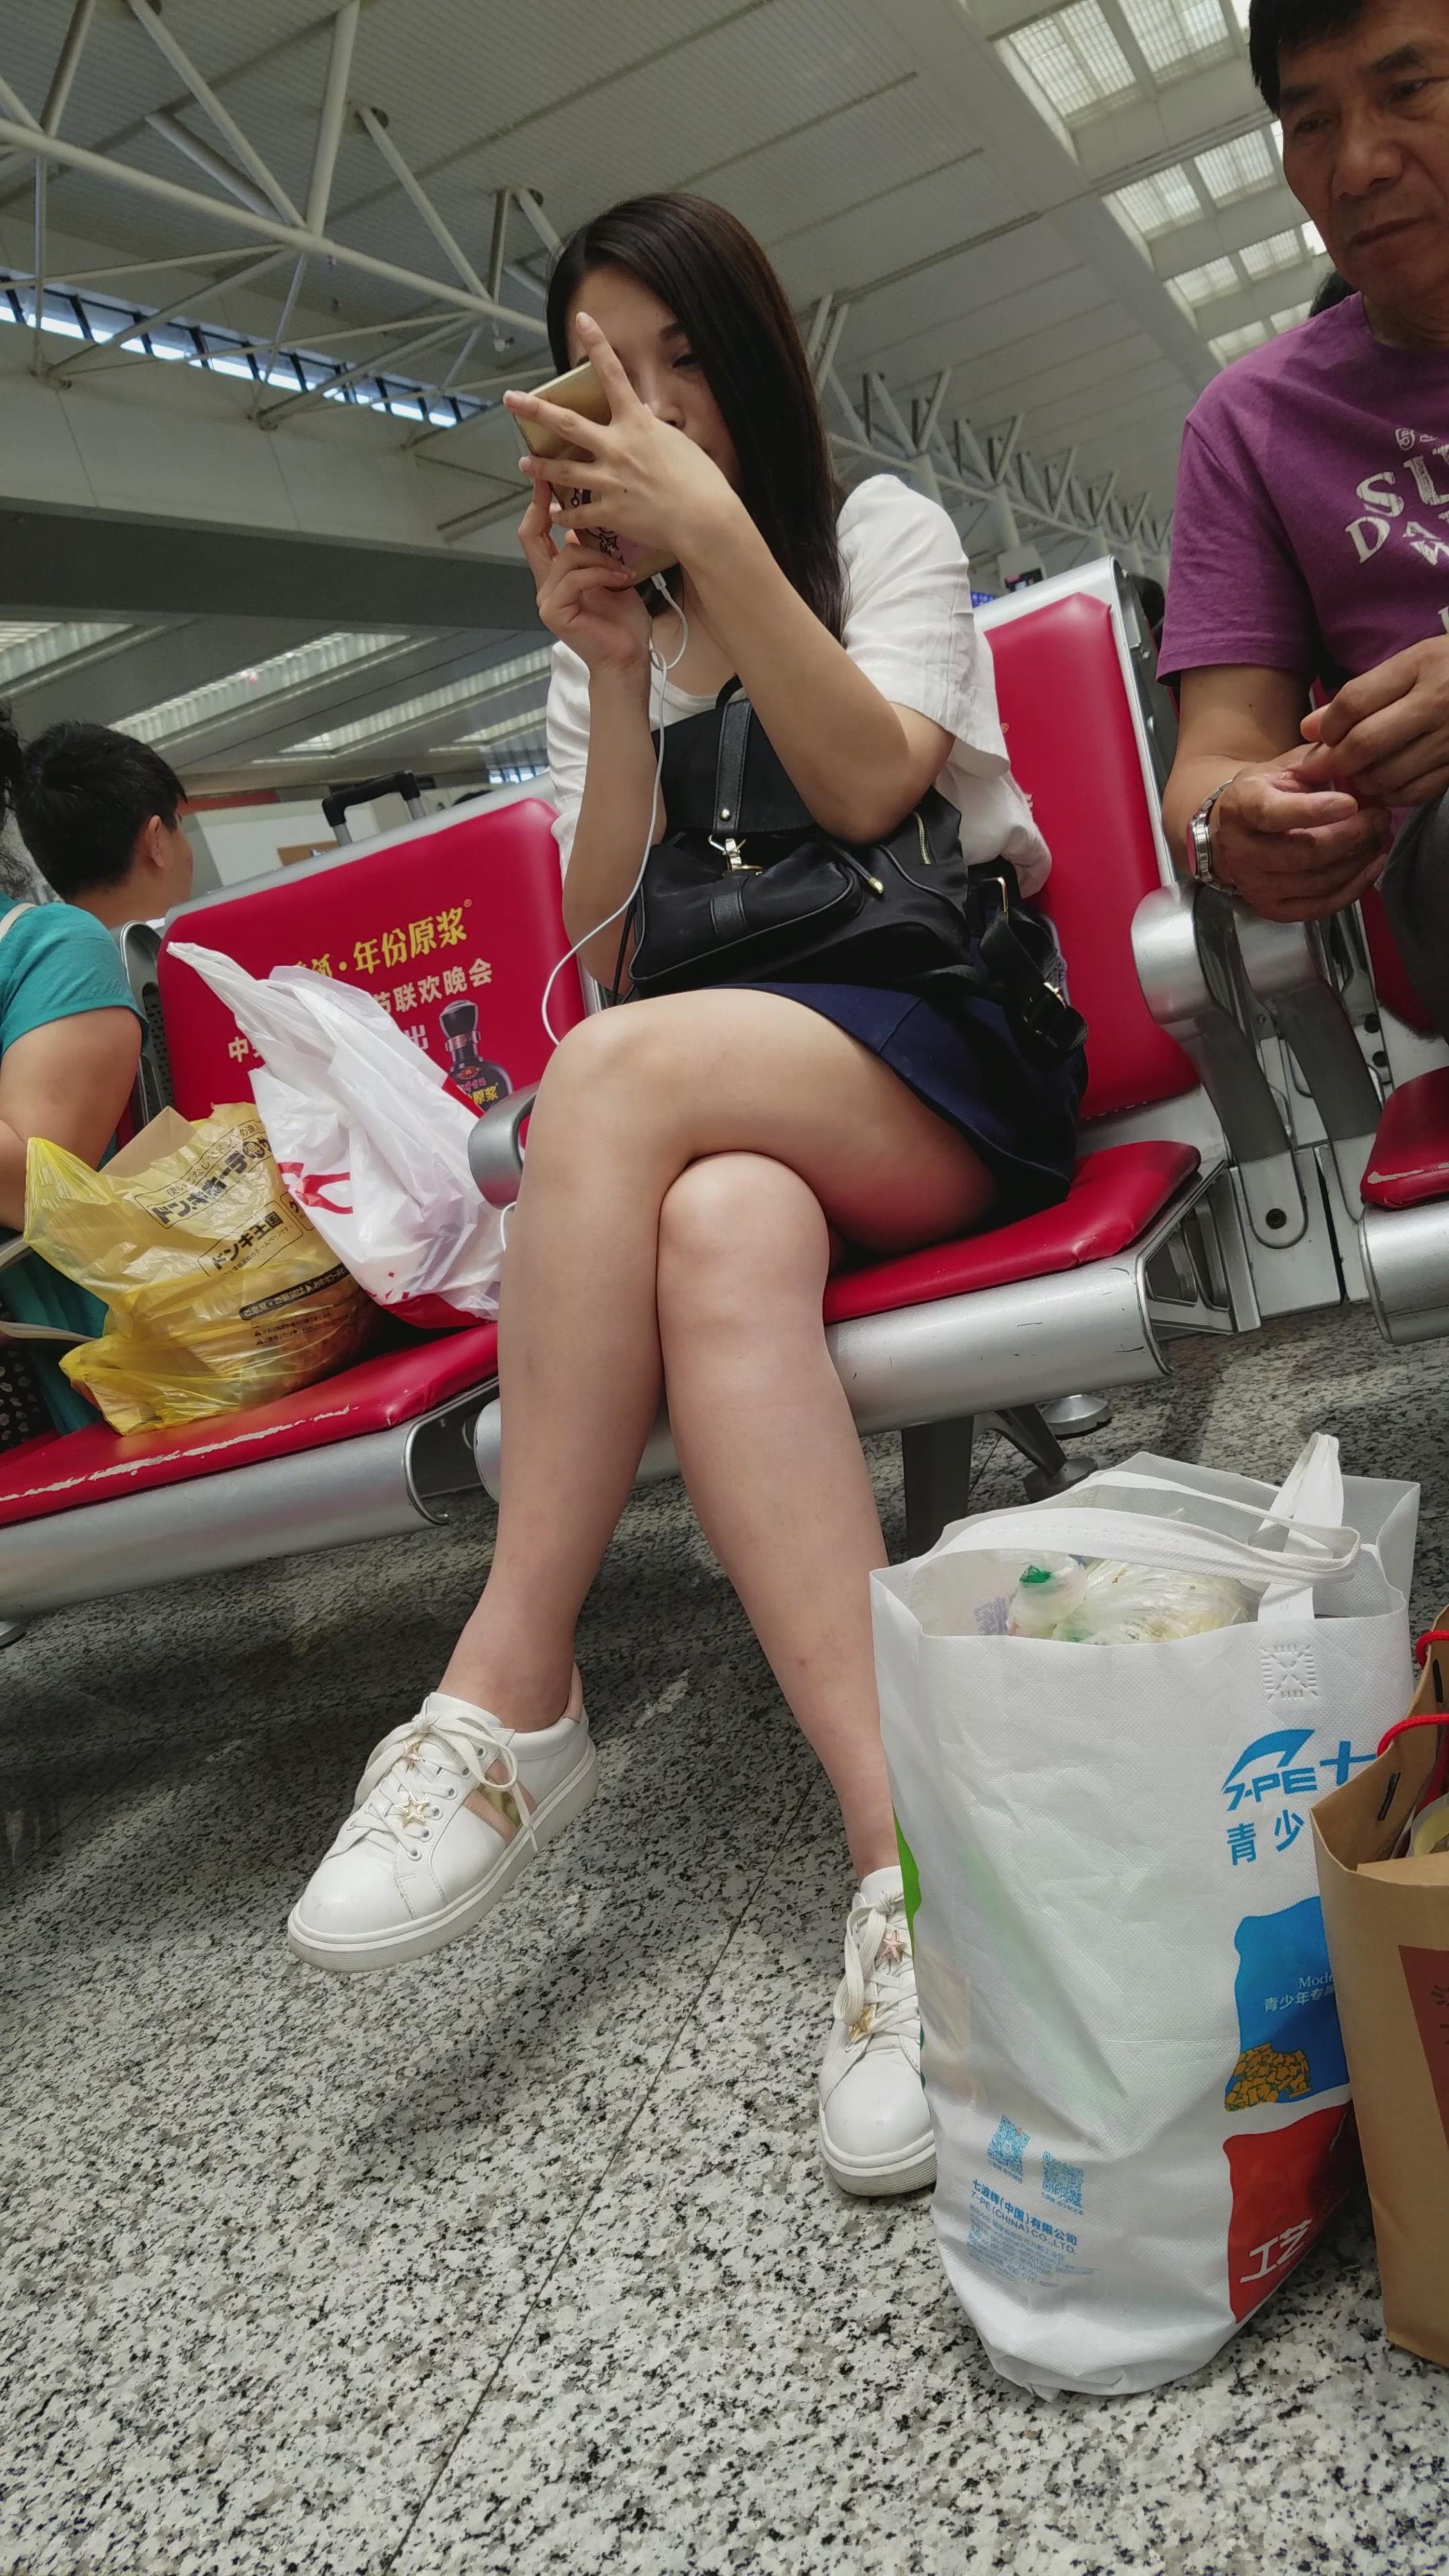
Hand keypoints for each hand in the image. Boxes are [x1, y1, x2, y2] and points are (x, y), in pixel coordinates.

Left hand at [505, 312, 738, 566]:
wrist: (705, 519)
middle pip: (566, 423)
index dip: (598, 344)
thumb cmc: (702, 481)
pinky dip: (566, 516)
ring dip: (539, 468)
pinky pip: (579, 514)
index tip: (582, 320)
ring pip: (562, 471)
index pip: (613, 374)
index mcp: (637, 423)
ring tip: (524, 465)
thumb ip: (654, 429)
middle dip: (535, 409)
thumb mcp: (679, 443)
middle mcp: (617, 447)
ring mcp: (609, 480)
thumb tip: (646, 416)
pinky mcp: (610, 511)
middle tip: (510, 399)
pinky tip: (555, 514)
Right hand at [516, 477, 651, 678]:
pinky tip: (621, 580)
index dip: (539, 502)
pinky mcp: (554, 611)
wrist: (628, 659)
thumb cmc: (625, 622)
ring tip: (623, 570)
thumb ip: (597, 551)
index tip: (547, 473)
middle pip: (532, 535)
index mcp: (556, 575)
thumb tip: (595, 515)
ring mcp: (547, 599)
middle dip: (543, 505)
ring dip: (599, 557)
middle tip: (553, 481)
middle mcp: (546, 585)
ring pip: (566, 556)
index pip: (537, 532)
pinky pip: (575, 577)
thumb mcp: (612, 575)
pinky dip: (600, 574)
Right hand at [1205, 754, 1392, 922]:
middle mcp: (1240, 851)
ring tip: (1379, 837)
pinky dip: (1353, 888)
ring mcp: (1254, 885)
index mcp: (1241, 807)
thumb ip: (1321, 761)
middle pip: (1304, 853)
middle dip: (1352, 836)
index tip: (1352, 803)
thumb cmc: (1270, 792)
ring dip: (1358, 860)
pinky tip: (1373, 865)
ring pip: (1317, 881)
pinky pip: (1320, 907)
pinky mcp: (1271, 909)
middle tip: (1380, 817)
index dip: (1314, 811)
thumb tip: (1358, 760)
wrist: (1235, 830)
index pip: (1273, 814)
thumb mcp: (1288, 766)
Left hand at [1299, 637, 1448, 805]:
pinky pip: (1413, 793)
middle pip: (1365, 744)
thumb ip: (1360, 695)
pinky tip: (1385, 784)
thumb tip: (1309, 729)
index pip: (1354, 703)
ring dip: (1360, 782)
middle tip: (1324, 766)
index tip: (1320, 735)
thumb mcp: (1410, 664)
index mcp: (1422, 666)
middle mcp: (1439, 702)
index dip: (1327, 726)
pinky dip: (1389, 795)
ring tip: (1355, 774)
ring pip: (1385, 775)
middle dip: (1334, 761)